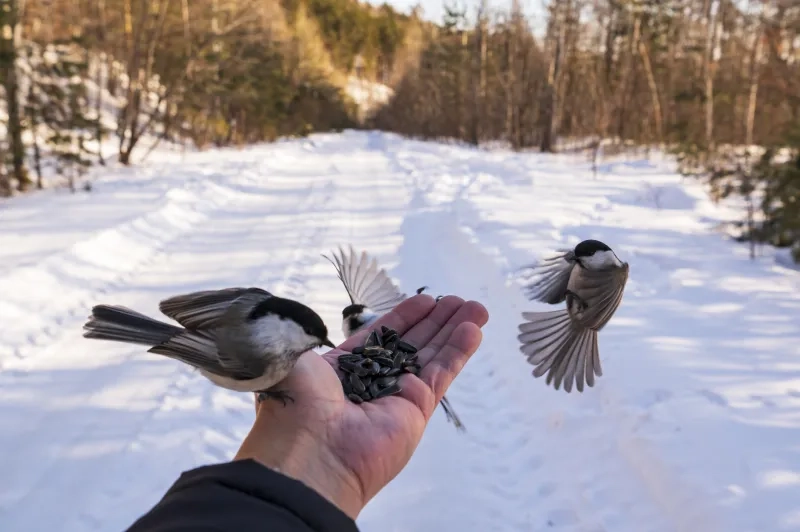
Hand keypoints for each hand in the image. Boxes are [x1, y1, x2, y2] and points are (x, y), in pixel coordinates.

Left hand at [234, 294, 488, 518]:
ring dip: (455, 331)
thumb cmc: (295, 402)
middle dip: (438, 320)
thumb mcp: (292, 355)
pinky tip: (473, 330)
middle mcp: (373, 382)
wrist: (309, 448)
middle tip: (460, 301)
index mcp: (343, 368)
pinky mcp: (417, 410)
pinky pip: (442, 374)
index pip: (381, 336)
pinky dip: (458, 351)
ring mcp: (397, 397)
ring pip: (433, 356)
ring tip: (476, 308)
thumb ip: (305, 334)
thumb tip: (304, 324)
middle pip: (414, 344)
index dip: (405, 317)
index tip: (426, 300)